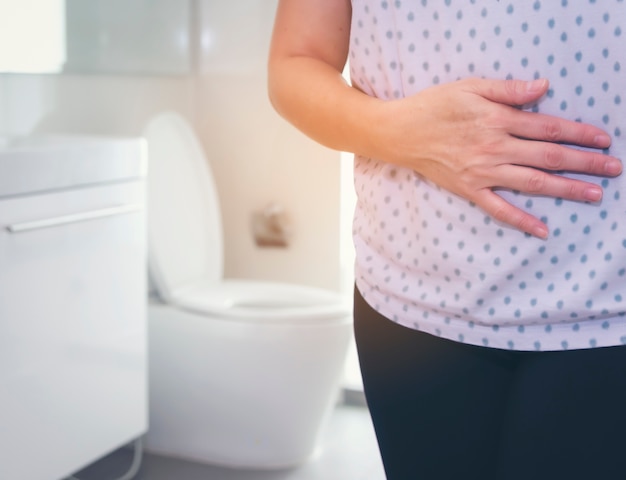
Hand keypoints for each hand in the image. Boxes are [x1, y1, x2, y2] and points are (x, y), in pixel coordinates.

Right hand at [379, 78, 621, 237]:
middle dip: (584, 163)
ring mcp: (483, 172)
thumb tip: (544, 88)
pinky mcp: (470, 189)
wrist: (401, 133)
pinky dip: (521, 220)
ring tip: (593, 195)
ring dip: (565, 189)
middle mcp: (495, 148)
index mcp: (498, 120)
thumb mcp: (470, 86)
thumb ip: (508, 89)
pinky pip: (499, 208)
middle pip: (549, 157)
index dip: (579, 133)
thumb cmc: (434, 106)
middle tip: (612, 169)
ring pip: (532, 183)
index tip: (602, 139)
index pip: (549, 127)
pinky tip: (542, 230)